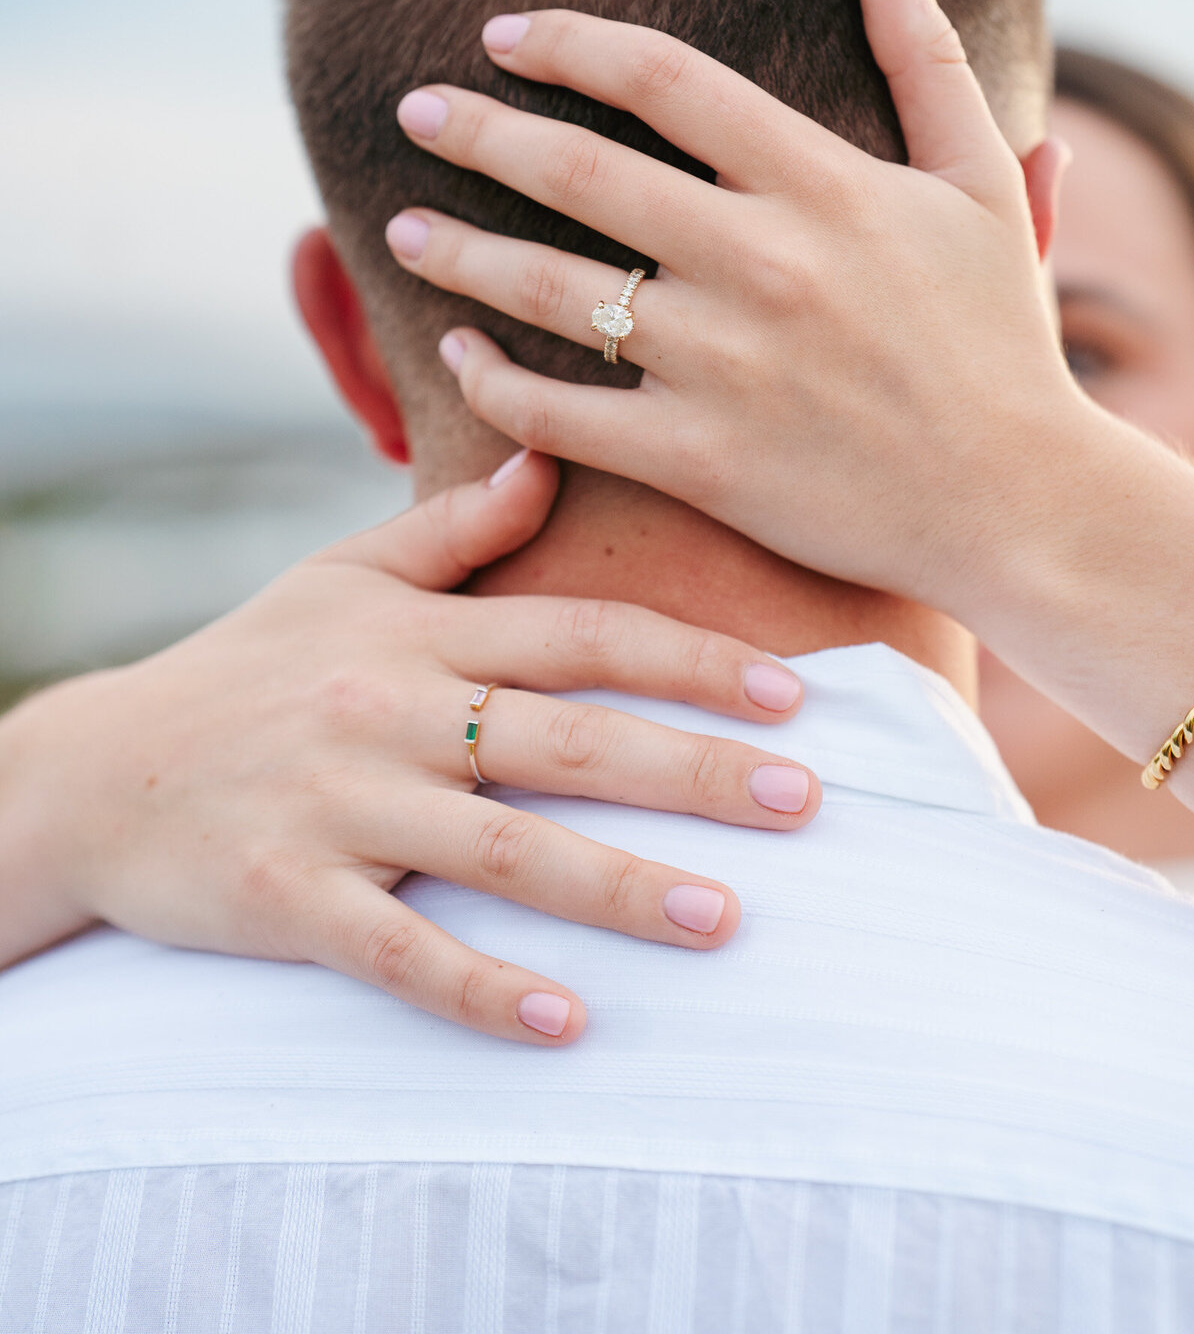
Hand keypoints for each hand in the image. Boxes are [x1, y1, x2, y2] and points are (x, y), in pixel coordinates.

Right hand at [0, 451, 817, 1043]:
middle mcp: (389, 711)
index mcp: (417, 634)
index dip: (690, 660)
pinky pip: (398, 950)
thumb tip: (547, 459)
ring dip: (616, 886)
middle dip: (690, 769)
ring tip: (723, 920)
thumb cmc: (247, 666)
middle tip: (805, 801)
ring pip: (499, 850)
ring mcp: (338, 806)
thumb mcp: (341, 577)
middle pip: (565, 739)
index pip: (578, 636)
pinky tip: (569, 1022)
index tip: (792, 694)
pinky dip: (482, 987)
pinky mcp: (286, 896)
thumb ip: (454, 528)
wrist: (99, 770)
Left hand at [385, 0, 1193, 789]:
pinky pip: (562, 415)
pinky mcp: (699, 459)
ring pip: (551, 290)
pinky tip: (455, 351)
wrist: (1017, 505)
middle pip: (581, 172)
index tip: (502, 32)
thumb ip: (929, 58)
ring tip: (396, 228)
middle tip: (413, 109)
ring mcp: (723, 365)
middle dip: (479, 131)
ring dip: (458, 252)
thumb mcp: (982, 183)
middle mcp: (762, 262)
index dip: (570, 43)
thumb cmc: (998, 340)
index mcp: (823, 184)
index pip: (665, 79)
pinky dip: (494, 382)